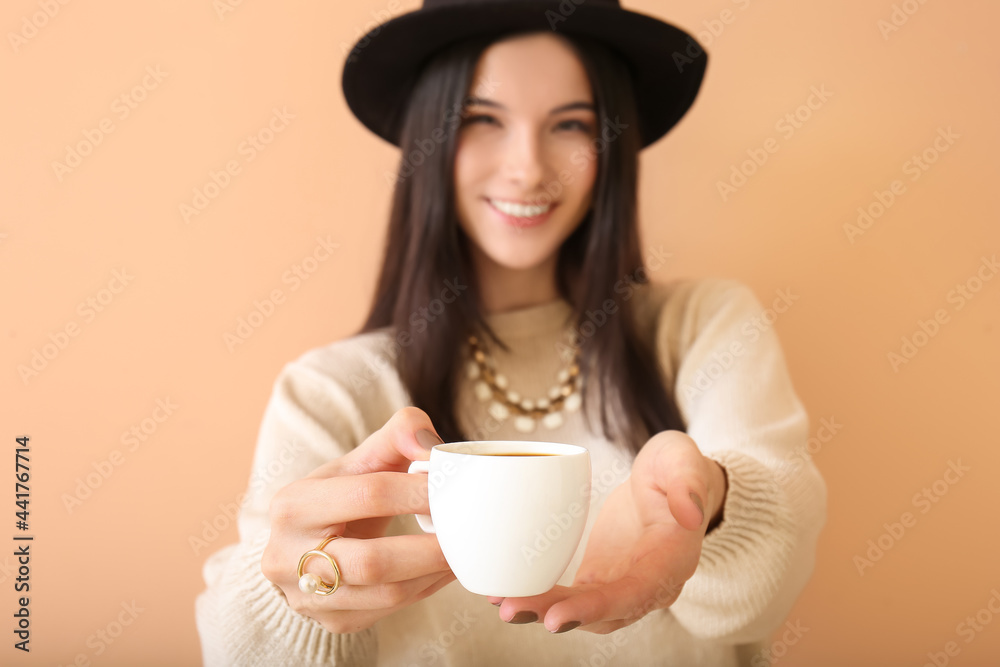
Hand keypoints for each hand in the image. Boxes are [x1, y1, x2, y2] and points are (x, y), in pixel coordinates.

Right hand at [261, 407, 455, 633]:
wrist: (303, 546)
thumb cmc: (341, 496)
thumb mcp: (358, 460)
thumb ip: (397, 436)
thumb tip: (431, 445)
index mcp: (293, 505)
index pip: (367, 495)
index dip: (416, 491)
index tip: (453, 487)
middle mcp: (288, 557)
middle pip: (373, 560)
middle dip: (429, 548)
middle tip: (467, 531)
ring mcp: (307, 598)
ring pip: (385, 594)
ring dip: (434, 572)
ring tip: (464, 550)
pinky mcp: (333, 622)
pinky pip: (390, 611)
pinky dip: (426, 588)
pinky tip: (446, 569)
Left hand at [489, 430, 726, 633]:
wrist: (670, 484)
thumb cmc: (675, 469)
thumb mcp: (682, 461)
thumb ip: (688, 482)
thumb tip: (690, 513)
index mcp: (672, 560)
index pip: (635, 593)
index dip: (596, 607)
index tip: (557, 617)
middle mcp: (649, 585)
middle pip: (603, 612)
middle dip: (556, 614)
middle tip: (511, 609)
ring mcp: (622, 586)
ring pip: (583, 611)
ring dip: (542, 611)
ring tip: (502, 604)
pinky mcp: (600, 581)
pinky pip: (570, 598)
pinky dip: (541, 599)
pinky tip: (505, 593)